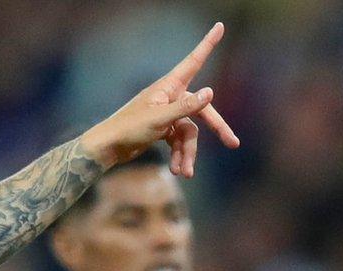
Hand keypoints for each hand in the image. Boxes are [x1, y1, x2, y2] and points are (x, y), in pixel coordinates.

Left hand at [78, 23, 239, 177]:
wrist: (109, 148)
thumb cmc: (129, 128)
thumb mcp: (160, 119)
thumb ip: (186, 107)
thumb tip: (210, 92)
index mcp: (168, 87)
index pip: (193, 62)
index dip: (207, 45)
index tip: (219, 26)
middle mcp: (170, 97)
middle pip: (201, 109)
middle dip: (216, 128)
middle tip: (234, 143)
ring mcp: (168, 114)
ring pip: (190, 133)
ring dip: (188, 153)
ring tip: (184, 172)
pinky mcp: (164, 130)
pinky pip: (179, 142)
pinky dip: (180, 156)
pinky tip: (177, 171)